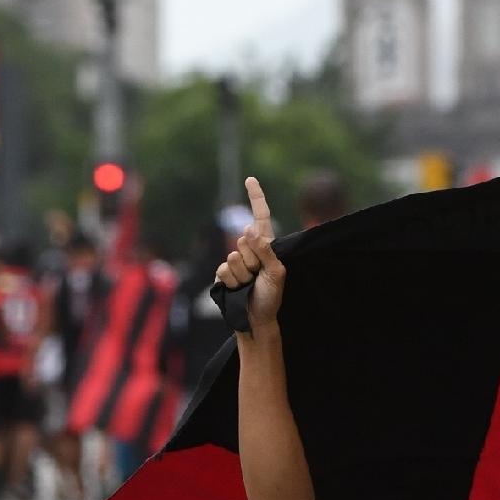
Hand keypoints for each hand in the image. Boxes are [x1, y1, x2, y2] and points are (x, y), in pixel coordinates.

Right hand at [215, 177, 285, 330]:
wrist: (256, 319)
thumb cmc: (271, 298)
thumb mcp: (276, 273)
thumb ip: (265, 251)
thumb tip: (249, 230)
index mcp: (266, 246)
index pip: (261, 217)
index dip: (256, 198)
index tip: (250, 179)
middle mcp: (250, 250)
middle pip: (243, 241)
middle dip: (252, 260)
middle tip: (258, 276)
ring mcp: (235, 261)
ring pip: (233, 257)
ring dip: (243, 274)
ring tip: (250, 285)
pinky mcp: (223, 274)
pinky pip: (223, 270)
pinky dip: (232, 281)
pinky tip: (238, 289)